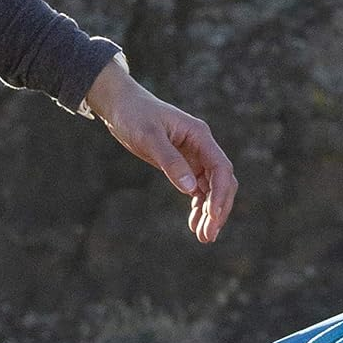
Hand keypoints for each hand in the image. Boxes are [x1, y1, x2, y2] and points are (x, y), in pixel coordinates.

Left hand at [84, 61, 236, 242]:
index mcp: (200, 136)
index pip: (220, 168)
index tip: (213, 216)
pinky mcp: (184, 166)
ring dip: (210, 214)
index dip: (220, 194)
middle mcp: (202, 148)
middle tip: (209, 235)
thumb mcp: (149, 137)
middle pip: (222, 183)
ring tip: (204, 237)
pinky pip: (198, 191)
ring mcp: (195, 158)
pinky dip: (198, 208)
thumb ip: (170, 161)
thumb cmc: (134, 115)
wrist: (120, 105)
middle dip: (218, 210)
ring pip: (211, 190)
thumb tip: (190, 188)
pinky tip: (194, 225)